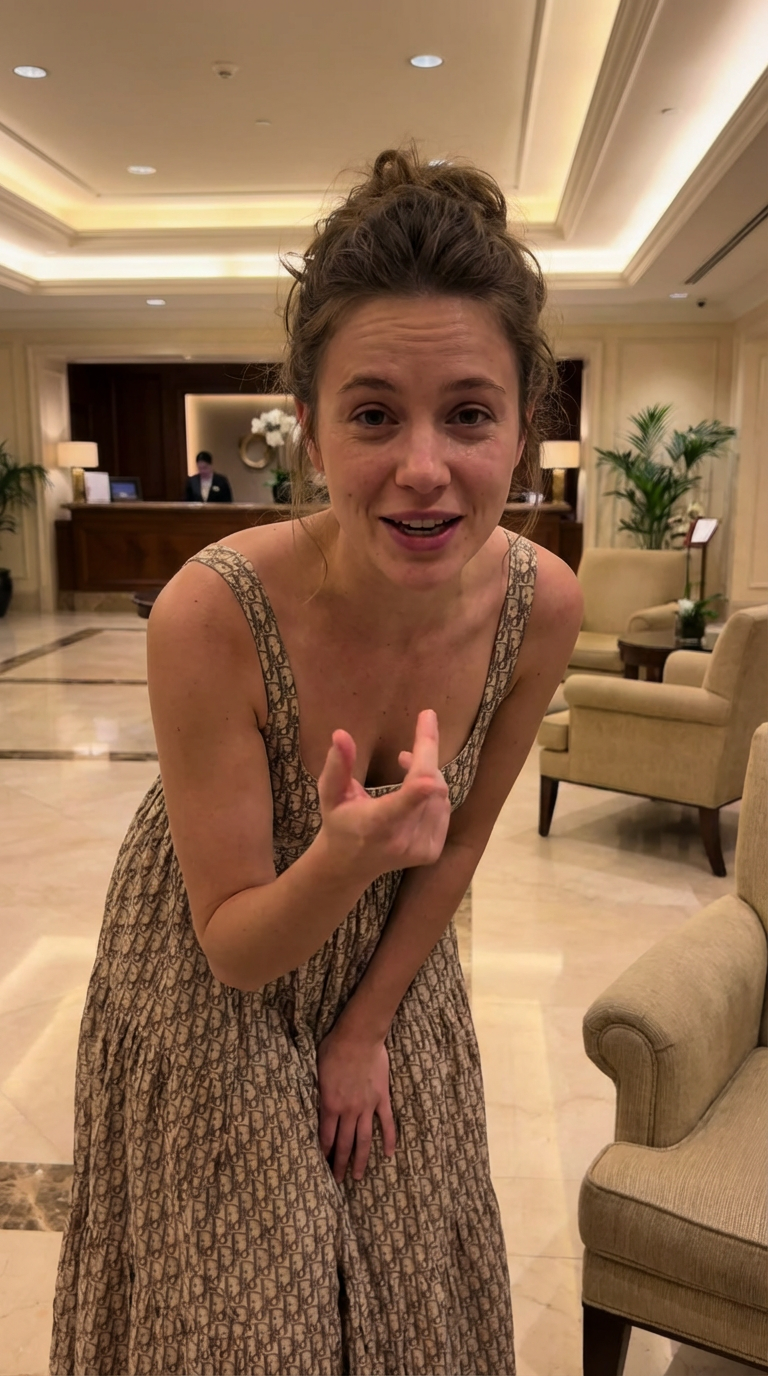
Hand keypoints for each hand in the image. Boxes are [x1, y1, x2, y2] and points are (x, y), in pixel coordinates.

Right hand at [317, 709, 450, 877]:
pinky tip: (415, 788)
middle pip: (430, 788)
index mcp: (375, 824)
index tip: (430, 769)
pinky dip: (433, 791)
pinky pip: (443, 808)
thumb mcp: (330, 793)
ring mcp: (420, 848)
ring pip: (440, 795)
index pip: (401, 805)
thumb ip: (337, 765)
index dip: (420, 787)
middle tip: (421, 724)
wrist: (349, 865)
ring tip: (405, 762)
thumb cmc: (339, 822)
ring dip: (428, 772)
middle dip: (427, 754)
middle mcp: (401, 839)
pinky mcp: (431, 852)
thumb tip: (340, 734)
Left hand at [317, 1025, 395, 1182]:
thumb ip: (318, 1091)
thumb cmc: (333, 1049)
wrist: (359, 1037)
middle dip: (339, 1164)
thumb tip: (315, 1103)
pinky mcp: (382, 1098)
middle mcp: (349, 1110)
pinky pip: (387, 1123)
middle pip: (344, 1143)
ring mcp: (367, 1106)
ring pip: (364, 1139)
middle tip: (337, 1181)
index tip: (321, 1166)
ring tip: (357, 1176)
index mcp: (330, 1104)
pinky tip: (389, 1154)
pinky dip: (389, 1139)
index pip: (326, 1136)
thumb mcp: (317, 1071)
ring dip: (361, 1159)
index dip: (324, 1152)